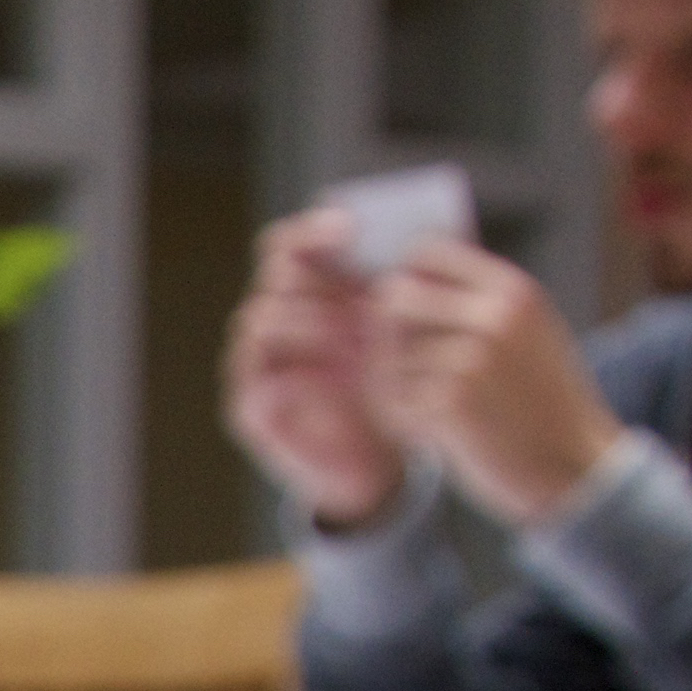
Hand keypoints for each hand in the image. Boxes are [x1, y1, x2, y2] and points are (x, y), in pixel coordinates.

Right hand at [224, 212, 405, 526]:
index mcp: (309, 298)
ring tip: (347, 324)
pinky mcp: (251, 407)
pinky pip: (256, 377)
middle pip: (273, 274)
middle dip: (311, 265)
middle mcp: (276, 322)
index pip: (293, 246)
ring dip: (305, 314)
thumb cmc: (389, 394)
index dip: (314, 229)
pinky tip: (332, 365)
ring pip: (259, 317)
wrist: (374, 466)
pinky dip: (293, 367)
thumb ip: (399, 295)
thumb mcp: (399, 338)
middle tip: (350, 271)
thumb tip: (440, 236)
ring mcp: (257, 364)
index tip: (353, 224)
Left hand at [366, 247, 621, 526]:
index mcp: (513, 292)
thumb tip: (408, 271)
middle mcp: (494, 316)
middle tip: (402, 367)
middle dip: (386, 334)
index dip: (402, 278)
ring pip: (388, 354)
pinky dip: (401, 419)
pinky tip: (433, 433)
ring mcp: (472, 359)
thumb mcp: (527, 334)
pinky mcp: (451, 404)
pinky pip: (392, 399)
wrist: (575, 468)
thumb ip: (478, 303)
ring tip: (428, 406)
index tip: (400, 310)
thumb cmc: (542, 403)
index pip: (427, 253)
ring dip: (394, 384)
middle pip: (394, 298)